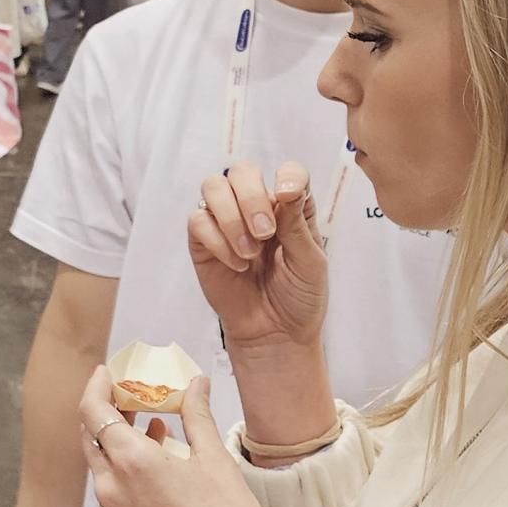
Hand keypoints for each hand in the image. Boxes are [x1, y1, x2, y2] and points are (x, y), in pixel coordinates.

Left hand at [79, 369, 289, 506]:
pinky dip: (124, 460)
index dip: (97, 385)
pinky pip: (111, 483)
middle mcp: (112, 487)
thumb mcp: (216, 461)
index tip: (108, 369)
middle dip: (107, 406)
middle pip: (91, 433)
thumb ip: (197, 415)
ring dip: (117, 434)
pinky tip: (157, 452)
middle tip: (130, 389)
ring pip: (100, 459)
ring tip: (150, 417)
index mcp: (131, 464)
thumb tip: (195, 384)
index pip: (92, 411)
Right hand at [189, 162, 326, 350]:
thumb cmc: (298, 297)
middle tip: (265, 234)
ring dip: (231, 217)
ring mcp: (227, 222)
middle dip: (251, 198)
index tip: (287, 195)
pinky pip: (198, 221)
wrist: (275, 335)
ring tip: (249, 252)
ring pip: (213, 186)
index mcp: (290, 207)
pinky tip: (236, 264)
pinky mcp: (204, 243)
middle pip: (242, 171)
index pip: (288, 172)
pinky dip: (217, 241)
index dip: (287, 175)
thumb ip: (296, 224)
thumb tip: (286, 188)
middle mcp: (257, 207)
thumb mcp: (310, 262)